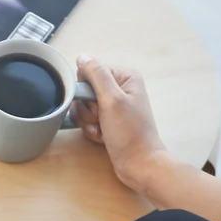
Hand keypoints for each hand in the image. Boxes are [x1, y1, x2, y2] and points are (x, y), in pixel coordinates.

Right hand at [71, 55, 165, 191]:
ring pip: (84, 107)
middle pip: (85, 91)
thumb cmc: (129, 133)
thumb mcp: (112, 100)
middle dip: (88, 109)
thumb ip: (96, 75)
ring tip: (102, 130)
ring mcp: (113, 106)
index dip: (88, 89)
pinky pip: (88, 120)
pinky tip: (103, 137)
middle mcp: (120, 88)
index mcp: (125, 77)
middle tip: (101, 119)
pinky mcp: (108, 121)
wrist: (138, 164)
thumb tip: (82, 57)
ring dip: (88, 122)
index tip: (98, 103)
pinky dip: (92, 130)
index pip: (91, 71)